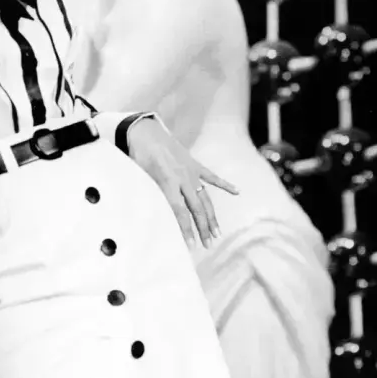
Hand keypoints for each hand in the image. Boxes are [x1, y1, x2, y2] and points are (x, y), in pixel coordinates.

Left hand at [126, 116, 237, 248]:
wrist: (146, 132)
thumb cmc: (140, 156)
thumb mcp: (141, 176)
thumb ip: (150, 194)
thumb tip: (151, 216)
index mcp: (168, 181)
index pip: (180, 212)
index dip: (186, 230)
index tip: (191, 245)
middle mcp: (183, 178)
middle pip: (197, 208)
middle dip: (203, 229)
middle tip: (207, 245)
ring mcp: (192, 171)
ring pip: (206, 198)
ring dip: (212, 216)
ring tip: (217, 233)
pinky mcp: (195, 164)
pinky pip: (212, 177)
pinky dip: (224, 184)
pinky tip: (237, 192)